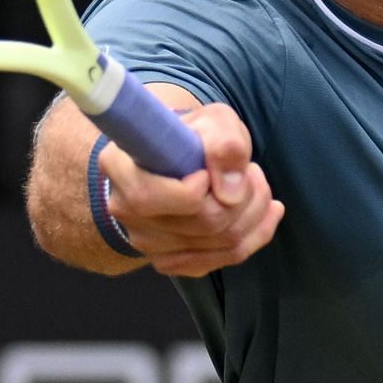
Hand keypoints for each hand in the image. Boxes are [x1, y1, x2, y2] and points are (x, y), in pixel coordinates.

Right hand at [100, 103, 285, 278]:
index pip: (150, 198)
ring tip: (255, 185)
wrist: (184, 157)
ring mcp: (145, 242)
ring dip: (254, 213)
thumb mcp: (213, 121)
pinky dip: (255, 235)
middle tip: (252, 172)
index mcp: (119, 167)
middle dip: (245, 197)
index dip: (193, 190)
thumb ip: (224, 143)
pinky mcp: (170, 260)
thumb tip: (230, 192)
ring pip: (221, 244)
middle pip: (202, 223)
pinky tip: (263, 212)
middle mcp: (124, 209)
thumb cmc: (195, 136)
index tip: (209, 171)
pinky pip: (225, 258)